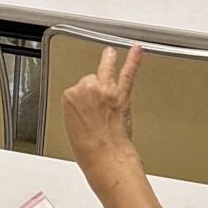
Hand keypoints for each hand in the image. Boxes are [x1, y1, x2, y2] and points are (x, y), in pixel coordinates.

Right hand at [62, 45, 141, 185]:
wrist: (105, 157)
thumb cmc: (89, 149)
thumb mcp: (72, 129)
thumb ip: (78, 113)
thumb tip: (87, 112)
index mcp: (70, 97)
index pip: (76, 89)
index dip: (83, 99)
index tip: (86, 108)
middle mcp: (86, 89)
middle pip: (89, 80)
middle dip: (94, 90)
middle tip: (97, 105)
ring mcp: (105, 90)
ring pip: (106, 69)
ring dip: (108, 60)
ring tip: (110, 53)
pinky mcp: (121, 94)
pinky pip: (128, 73)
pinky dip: (134, 60)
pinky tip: (137, 51)